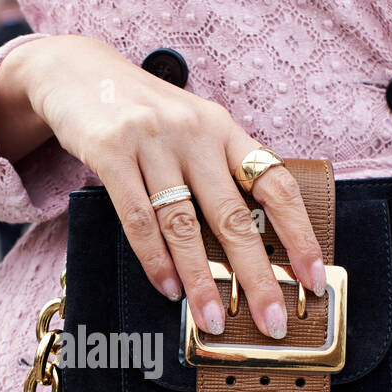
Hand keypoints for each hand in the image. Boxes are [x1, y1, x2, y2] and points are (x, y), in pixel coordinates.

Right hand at [0, 34, 325, 338]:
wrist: (76, 70)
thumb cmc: (141, 113)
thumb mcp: (191, 130)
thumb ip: (217, 173)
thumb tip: (249, 245)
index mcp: (224, 129)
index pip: (275, 185)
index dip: (300, 234)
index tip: (314, 278)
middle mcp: (194, 132)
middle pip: (234, 215)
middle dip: (257, 276)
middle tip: (272, 321)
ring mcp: (151, 140)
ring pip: (184, 224)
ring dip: (201, 279)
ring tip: (213, 321)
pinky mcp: (110, 150)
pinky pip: (138, 217)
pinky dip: (155, 259)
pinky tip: (168, 288)